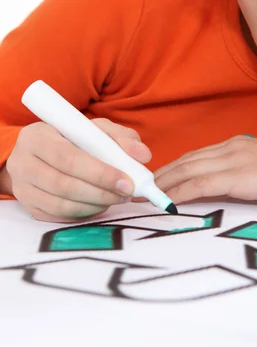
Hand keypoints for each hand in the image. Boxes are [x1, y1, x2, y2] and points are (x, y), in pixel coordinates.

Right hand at [5, 118, 150, 222]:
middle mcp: (23, 163)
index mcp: (37, 136)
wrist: (39, 153)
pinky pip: (60, 217)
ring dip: (96, 205)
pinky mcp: (29, 207)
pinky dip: (85, 213)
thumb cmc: (70, 138)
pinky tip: (100, 204)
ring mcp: (23, 188)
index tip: (127, 182)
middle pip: (65, 185)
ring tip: (117, 198)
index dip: (100, 173)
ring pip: (63, 205)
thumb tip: (143, 155)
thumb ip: (120, 138)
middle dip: (102, 192)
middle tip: (127, 194)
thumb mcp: (93, 130)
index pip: (69, 158)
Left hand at [155, 136, 256, 207]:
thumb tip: (221, 188)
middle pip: (185, 161)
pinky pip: (202, 184)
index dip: (172, 169)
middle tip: (141, 189)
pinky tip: (169, 201)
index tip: (156, 182)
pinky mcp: (239, 176)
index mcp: (234, 146)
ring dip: (164, 184)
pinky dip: (182, 192)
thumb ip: (240, 173)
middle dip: (161, 176)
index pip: (194, 157)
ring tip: (146, 197)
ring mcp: (233, 160)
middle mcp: (229, 149)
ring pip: (188, 170)